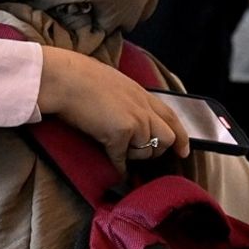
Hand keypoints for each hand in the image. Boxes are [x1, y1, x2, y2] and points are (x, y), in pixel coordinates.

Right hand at [38, 47, 190, 171]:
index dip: (181, 136)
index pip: (171, 117)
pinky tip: (115, 170)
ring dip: (133, 156)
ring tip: (116, 149)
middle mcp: (143, 109)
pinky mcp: (119, 135)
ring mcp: (134, 122)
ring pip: (145, 152)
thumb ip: (127, 98)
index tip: (183, 150)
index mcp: (142, 94)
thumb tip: (125, 113)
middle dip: (155, 149)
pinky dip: (118, 168)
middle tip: (138, 151)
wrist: (65, 79)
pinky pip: (122, 160)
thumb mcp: (114, 83)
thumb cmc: (80, 77)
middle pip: (166, 138)